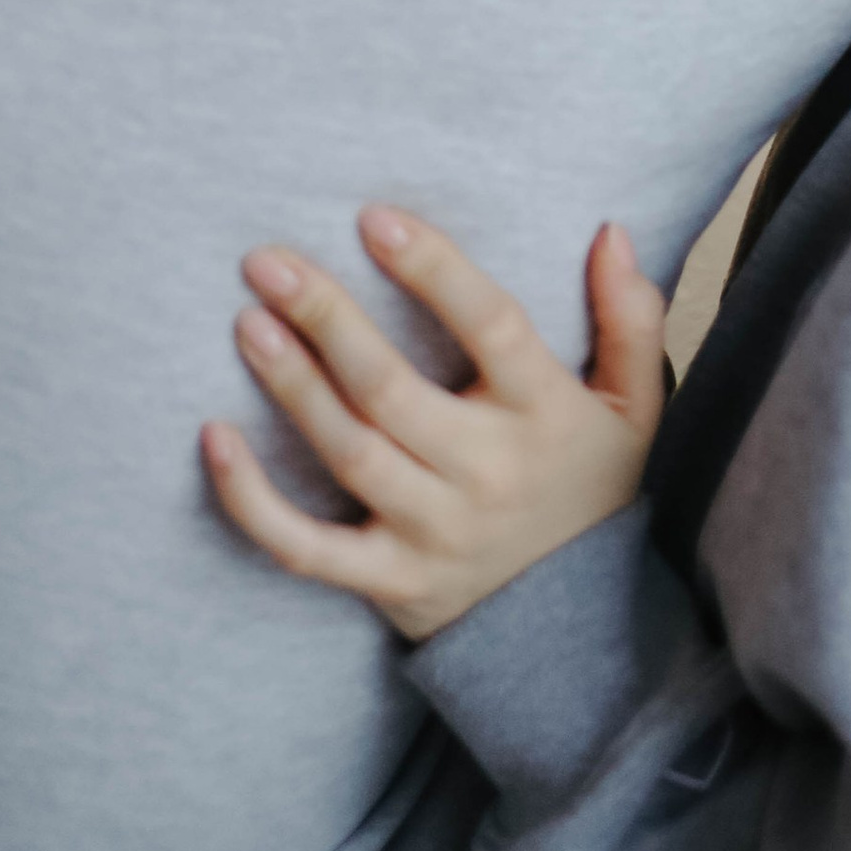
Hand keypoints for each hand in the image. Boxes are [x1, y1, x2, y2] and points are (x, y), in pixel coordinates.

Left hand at [201, 207, 667, 644]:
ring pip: (348, 452)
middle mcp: (485, 472)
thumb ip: (631, 317)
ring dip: (291, 386)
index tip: (374, 217)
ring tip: (247, 323)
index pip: (489, 326)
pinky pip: (306, 548)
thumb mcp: (635, 405)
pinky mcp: (387, 582)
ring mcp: (431, 534)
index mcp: (544, 414)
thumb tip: (611, 232)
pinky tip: (214, 440)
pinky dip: (252, 501)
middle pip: (392, 388)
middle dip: (328, 318)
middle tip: (269, 262)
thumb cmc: (593, 487)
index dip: (433, 270)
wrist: (577, 633)